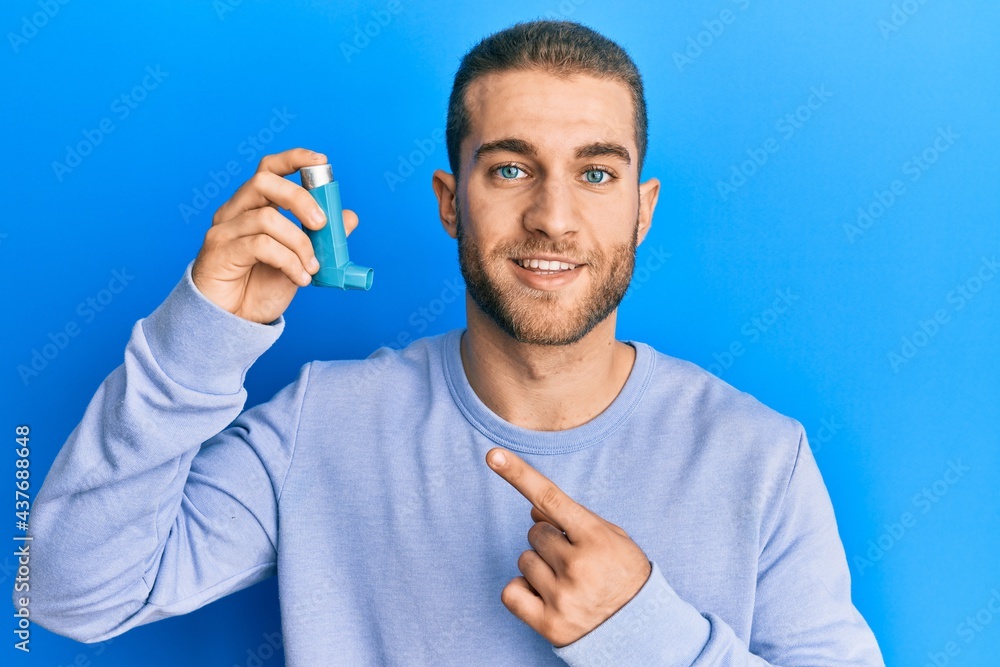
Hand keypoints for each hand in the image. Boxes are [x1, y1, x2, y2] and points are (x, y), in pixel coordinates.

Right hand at [191, 148, 359, 322]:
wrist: (234, 323)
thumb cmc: (260, 288)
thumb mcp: (300, 261)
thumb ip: (321, 239)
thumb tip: (349, 217)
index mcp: (252, 206)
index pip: (269, 169)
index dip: (294, 159)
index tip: (322, 162)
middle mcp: (234, 212)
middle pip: (264, 181)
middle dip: (300, 199)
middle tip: (322, 225)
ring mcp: (224, 230)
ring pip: (267, 218)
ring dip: (300, 243)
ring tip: (312, 267)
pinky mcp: (219, 251)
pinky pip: (261, 245)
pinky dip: (289, 261)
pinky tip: (301, 278)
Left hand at [486, 447, 652, 647]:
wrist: (642, 632)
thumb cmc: (625, 577)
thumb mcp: (612, 539)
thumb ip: (575, 520)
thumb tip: (534, 511)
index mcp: (596, 539)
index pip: (550, 498)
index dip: (519, 474)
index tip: (493, 456)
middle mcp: (577, 566)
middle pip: (534, 532)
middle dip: (550, 542)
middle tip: (575, 561)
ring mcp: (561, 596)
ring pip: (523, 560)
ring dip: (539, 567)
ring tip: (567, 582)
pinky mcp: (547, 623)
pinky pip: (511, 591)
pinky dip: (522, 591)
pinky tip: (546, 597)